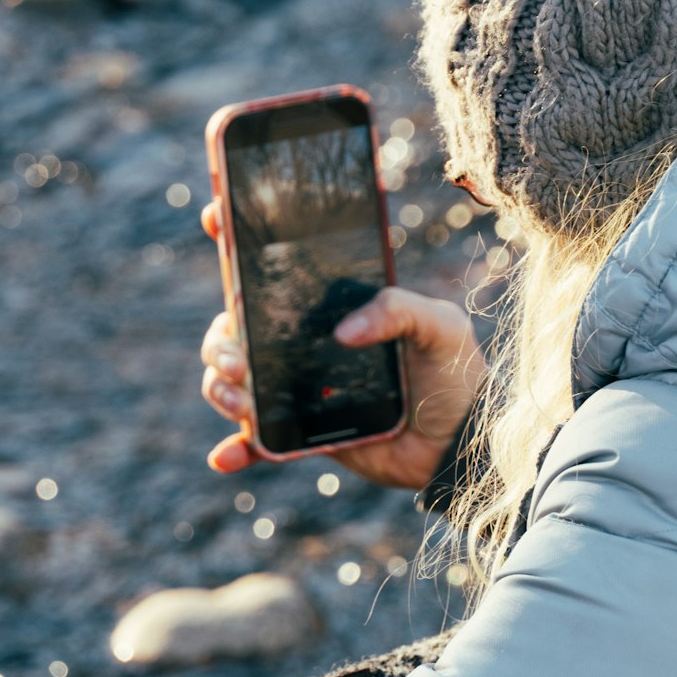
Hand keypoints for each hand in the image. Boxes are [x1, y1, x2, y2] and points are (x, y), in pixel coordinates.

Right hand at [200, 207, 485, 488]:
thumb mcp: (440, 326)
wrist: (459, 442)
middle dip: (221, 339)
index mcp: (331, 304)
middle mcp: (305, 339)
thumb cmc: (455, 373)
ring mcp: (298, 384)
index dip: (239, 239)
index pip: (276, 267)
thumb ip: (399, 309)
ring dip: (220, 386)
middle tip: (239, 360)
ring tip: (240, 401)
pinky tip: (226, 457)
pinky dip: (235, 447)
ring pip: (232, 377)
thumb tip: (342, 332)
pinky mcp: (300, 432)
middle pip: (235, 326)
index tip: (216, 218)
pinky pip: (255, 440)